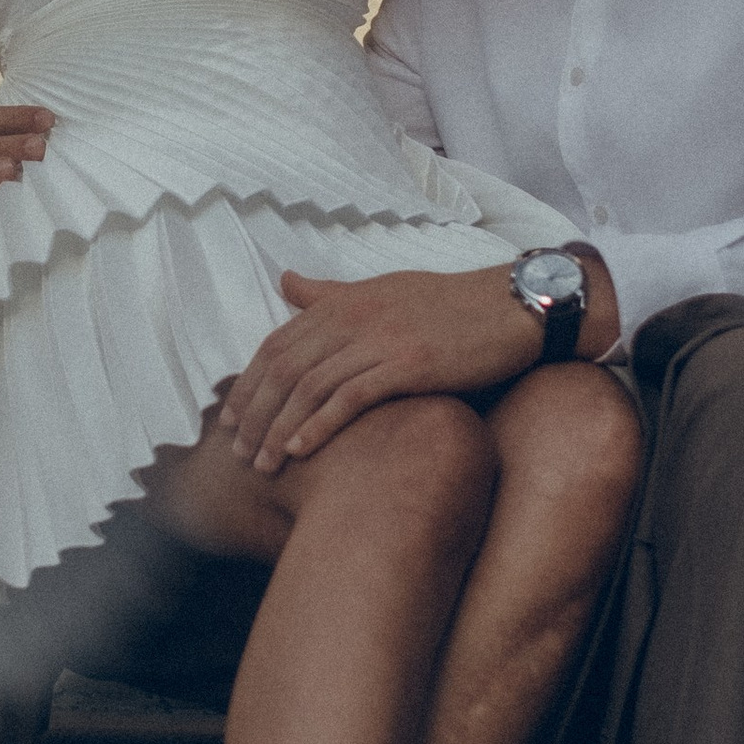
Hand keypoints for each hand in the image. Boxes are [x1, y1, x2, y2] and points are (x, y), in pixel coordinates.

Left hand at [219, 266, 543, 474]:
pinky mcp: (410, 364)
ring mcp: (382, 339)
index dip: (248, 383)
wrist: (514, 307)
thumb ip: (331, 293)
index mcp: (345, 300)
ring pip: (310, 387)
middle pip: (284, 368)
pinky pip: (351, 398)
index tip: (230, 418)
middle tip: (238, 451)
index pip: (277, 344)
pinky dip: (319, 426)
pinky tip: (300, 451)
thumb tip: (285, 280)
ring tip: (262, 463)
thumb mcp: (384, 288)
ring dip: (279, 429)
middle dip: (254, 413)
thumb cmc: (450, 304)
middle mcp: (355, 316)